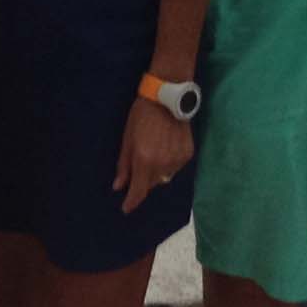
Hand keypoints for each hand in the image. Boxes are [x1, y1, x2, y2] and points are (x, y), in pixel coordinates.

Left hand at [112, 97, 191, 214]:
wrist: (167, 97)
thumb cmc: (141, 116)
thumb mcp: (127, 139)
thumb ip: (123, 165)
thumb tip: (118, 187)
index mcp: (144, 161)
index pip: (139, 191)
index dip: (131, 202)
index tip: (126, 209)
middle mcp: (163, 164)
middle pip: (152, 184)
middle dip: (144, 180)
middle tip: (140, 162)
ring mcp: (178, 160)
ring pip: (165, 176)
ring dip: (157, 171)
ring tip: (155, 150)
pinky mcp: (188, 154)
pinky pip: (176, 167)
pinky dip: (169, 163)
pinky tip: (166, 147)